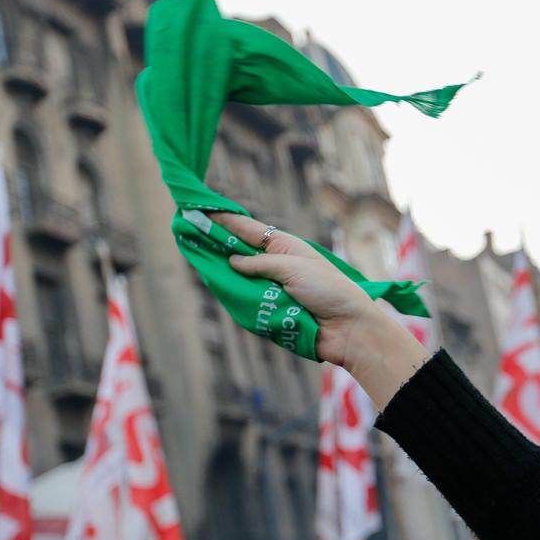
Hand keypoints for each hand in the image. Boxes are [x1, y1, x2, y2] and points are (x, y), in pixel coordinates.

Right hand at [211, 213, 430, 406]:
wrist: (348, 329)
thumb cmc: (328, 290)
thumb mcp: (293, 268)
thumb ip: (260, 264)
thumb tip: (232, 262)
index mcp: (285, 247)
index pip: (249, 230)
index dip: (226, 221)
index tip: (202, 210)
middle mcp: (276, 266)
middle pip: (240, 254)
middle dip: (218, 246)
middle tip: (190, 235)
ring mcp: (272, 289)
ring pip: (239, 279)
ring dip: (222, 272)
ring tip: (197, 258)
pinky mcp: (271, 312)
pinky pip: (246, 302)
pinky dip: (234, 297)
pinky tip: (216, 287)